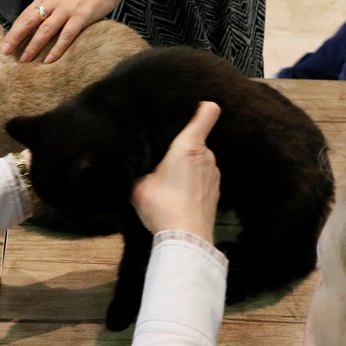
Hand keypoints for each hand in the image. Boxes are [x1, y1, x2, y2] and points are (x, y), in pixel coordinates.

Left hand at [1, 0, 132, 63]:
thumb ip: (48, 11)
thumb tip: (33, 32)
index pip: (24, 16)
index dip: (12, 32)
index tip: (3, 46)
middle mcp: (53, 2)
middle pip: (29, 22)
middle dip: (16, 38)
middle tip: (7, 53)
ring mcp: (67, 9)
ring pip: (45, 30)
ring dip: (33, 46)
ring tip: (25, 60)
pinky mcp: (82, 16)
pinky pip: (67, 35)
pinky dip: (57, 48)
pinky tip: (49, 59)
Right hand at [130, 102, 221, 241]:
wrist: (186, 239)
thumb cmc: (162, 206)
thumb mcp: (138, 185)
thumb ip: (137, 167)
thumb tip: (129, 162)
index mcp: (188, 145)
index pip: (206, 113)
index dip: (201, 107)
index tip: (194, 107)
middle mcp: (206, 155)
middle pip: (196, 140)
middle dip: (182, 147)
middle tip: (163, 159)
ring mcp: (214, 174)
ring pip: (200, 161)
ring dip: (188, 166)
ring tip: (169, 181)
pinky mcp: (216, 191)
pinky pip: (204, 178)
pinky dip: (194, 182)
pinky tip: (180, 196)